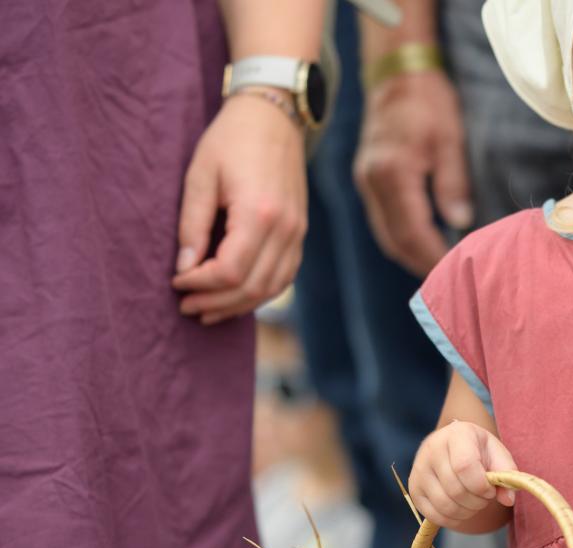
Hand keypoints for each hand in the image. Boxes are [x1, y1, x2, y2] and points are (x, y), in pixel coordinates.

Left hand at [172, 93, 307, 325]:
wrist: (273, 117)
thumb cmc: (230, 140)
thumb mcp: (200, 176)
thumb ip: (192, 224)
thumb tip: (185, 268)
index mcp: (259, 213)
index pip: (229, 271)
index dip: (200, 284)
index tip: (176, 281)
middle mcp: (285, 229)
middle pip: (252, 287)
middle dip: (216, 302)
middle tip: (186, 305)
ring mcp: (298, 233)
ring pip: (271, 288)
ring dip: (238, 305)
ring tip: (208, 309)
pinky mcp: (300, 234)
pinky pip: (284, 277)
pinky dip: (260, 292)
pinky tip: (236, 295)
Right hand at [353, 70, 472, 276]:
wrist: (397, 73)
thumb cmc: (429, 101)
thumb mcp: (450, 139)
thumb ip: (453, 184)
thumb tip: (460, 223)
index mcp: (393, 174)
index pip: (413, 231)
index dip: (433, 257)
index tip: (455, 272)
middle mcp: (372, 182)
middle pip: (394, 240)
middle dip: (421, 264)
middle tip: (449, 283)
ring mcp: (365, 181)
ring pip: (385, 233)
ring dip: (410, 254)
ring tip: (438, 269)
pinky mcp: (367, 178)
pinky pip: (382, 219)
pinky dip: (401, 237)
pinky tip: (422, 244)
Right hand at [409, 421, 516, 528]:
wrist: (454, 447)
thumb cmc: (479, 451)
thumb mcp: (497, 454)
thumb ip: (507, 473)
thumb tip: (508, 499)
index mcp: (456, 435)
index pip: (464, 466)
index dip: (481, 485)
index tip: (490, 489)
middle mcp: (432, 449)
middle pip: (456, 490)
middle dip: (477, 501)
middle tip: (484, 496)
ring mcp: (419, 470)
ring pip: (445, 505)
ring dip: (467, 512)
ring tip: (474, 501)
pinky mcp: (414, 489)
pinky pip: (434, 515)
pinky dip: (453, 519)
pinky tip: (461, 509)